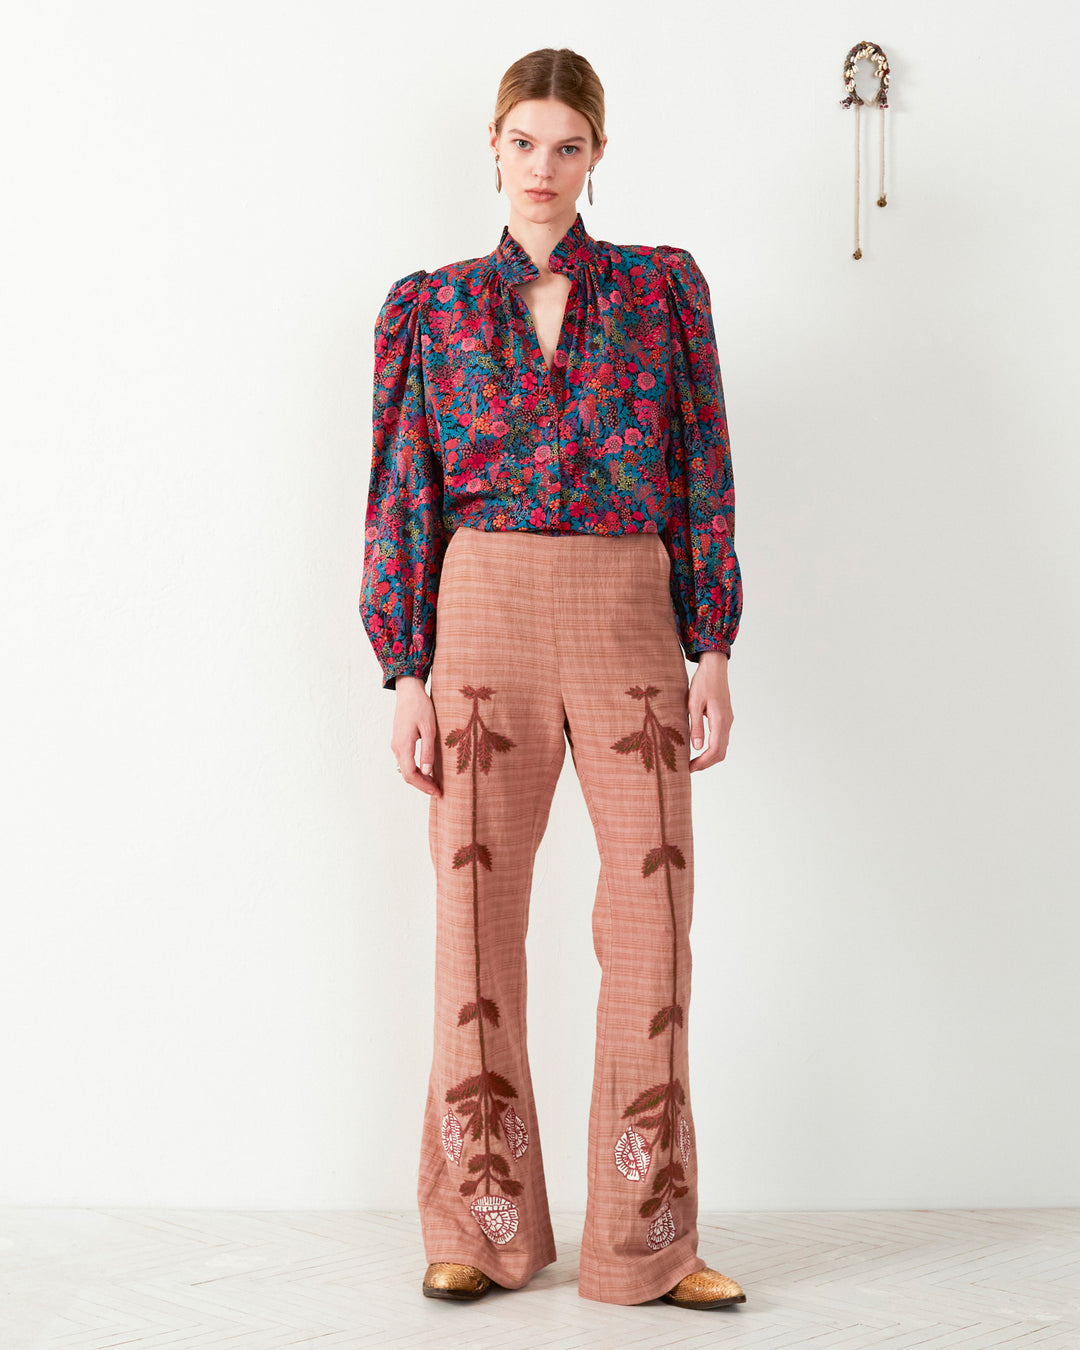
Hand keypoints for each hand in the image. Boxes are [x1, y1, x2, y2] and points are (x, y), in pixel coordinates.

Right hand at [391, 676, 441, 795]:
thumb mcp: (429, 729)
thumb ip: (427, 751)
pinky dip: (416, 769)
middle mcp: (396, 748)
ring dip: (419, 778)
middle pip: (407, 775)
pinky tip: (428, 770)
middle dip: (422, 785)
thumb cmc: (420, 707)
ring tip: (436, 783)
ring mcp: (396, 745)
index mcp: (403, 745)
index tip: (437, 792)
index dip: (424, 786)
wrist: (408, 691)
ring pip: (405, 769)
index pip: (410, 774)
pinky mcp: (399, 741)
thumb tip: (427, 772)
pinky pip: (406, 761)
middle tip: (438, 791)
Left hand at [687, 650, 732, 771]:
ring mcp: (728, 720)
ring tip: (693, 761)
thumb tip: (696, 747)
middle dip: (706, 764)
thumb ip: (696, 726)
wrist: (715, 667)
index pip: (714, 750)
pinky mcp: (725, 717)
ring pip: (722, 747)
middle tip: (690, 768)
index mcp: (720, 721)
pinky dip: (713, 748)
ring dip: (710, 757)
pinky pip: (722, 739)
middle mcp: (727, 723)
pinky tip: (701, 748)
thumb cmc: (703, 683)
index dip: (702, 763)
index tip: (689, 768)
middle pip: (721, 753)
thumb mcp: (693, 704)